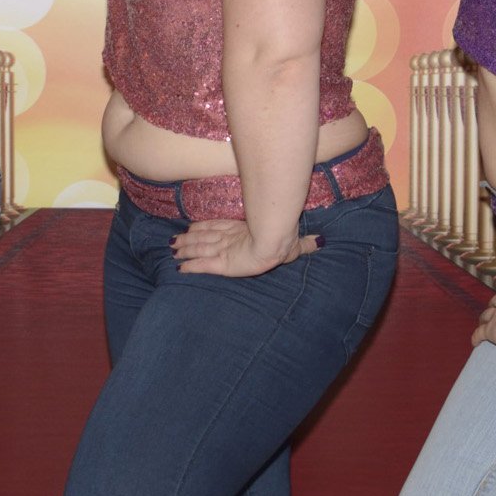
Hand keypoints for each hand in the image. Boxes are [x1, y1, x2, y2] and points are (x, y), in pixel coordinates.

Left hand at [172, 218, 318, 277]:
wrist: (276, 242)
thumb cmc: (286, 241)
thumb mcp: (298, 245)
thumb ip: (307, 245)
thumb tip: (323, 241)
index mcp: (244, 232)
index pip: (219, 228)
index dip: (204, 228)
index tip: (192, 227)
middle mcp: (230, 239)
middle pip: (204, 238)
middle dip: (189, 239)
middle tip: (174, 241)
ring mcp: (224, 250)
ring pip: (199, 248)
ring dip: (185, 249)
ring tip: (173, 249)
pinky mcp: (221, 264)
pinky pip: (202, 265)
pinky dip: (190, 266)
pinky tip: (180, 268)